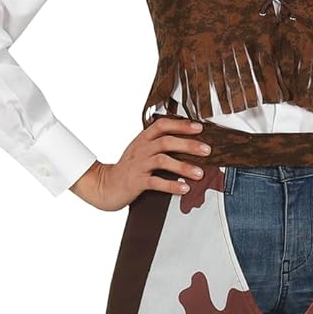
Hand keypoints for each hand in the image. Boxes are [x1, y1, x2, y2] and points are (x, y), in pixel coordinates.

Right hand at [69, 115, 212, 209]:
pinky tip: (184, 188)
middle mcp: (141, 149)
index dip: (181, 125)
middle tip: (207, 150)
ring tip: (199, 173)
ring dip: (183, 166)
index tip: (199, 127)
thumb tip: (187, 142)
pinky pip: (156, 182)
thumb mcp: (141, 151)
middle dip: (188, 145)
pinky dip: (172, 185)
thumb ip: (158, 144)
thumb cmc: (128, 169)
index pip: (162, 125)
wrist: (105, 185)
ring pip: (162, 161)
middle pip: (166, 142)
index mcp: (143, 139)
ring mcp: (138, 165)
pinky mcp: (136, 182)